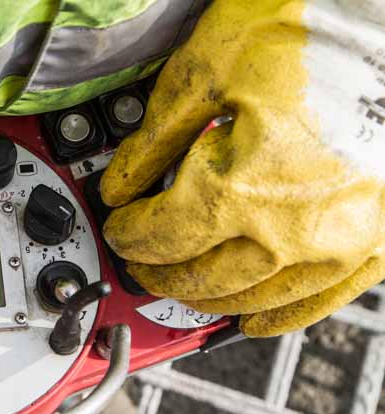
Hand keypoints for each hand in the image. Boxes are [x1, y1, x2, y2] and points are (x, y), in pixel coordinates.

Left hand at [100, 0, 384, 336]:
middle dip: (158, 271)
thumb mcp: (207, 70)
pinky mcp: (377, 246)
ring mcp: (339, 244)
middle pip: (198, 277)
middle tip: (141, 262)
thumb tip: (121, 184)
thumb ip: (154, 139)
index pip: (158, 237)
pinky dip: (276, 316)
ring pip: (250, 300)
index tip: (120, 227)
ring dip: (204, 298)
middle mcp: (289, 230)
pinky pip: (317, 303)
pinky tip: (250, 319)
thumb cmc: (313, 24)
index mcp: (239, 188)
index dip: (128, 235)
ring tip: (181, 285)